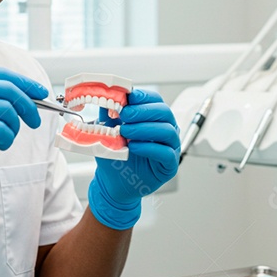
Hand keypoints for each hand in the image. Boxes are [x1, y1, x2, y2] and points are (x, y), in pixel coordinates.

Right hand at [0, 66, 47, 219]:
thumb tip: (16, 98)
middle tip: (34, 122)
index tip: (40, 93)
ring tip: (5, 139)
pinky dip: (6, 138)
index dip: (25, 83)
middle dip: (29, 106)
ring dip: (14, 127)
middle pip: (9, 89)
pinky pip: (1, 129)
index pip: (0, 74)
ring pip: (8, 110)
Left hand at [88, 88, 179, 229]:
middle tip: (125, 115)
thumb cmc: (116, 155)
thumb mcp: (107, 129)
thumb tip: (105, 94)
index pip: (155, 99)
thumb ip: (108, 112)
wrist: (114, 181)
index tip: (127, 97)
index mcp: (154, 117)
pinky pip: (166, 153)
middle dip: (143, 111)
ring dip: (144, 128)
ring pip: (167, 131)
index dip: (142, 96)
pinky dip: (149, 148)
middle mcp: (166, 129)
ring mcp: (170, 147)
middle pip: (164, 112)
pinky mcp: (169, 165)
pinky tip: (134, 147)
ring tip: (125, 132)